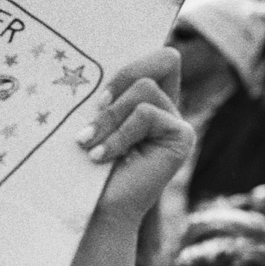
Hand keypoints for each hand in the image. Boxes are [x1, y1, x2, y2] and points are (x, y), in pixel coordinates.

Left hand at [74, 48, 192, 232]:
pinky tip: (103, 156)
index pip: (157, 56)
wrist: (94, 209)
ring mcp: (177, 122)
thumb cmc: (82, 166)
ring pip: (144, 87)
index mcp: (146, 100)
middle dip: (121, 78)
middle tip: (95, 106)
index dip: (134, 57)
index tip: (98, 85)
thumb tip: (88, 56)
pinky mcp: (182, 137)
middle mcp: (167, 107)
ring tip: (90, 143)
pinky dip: (119, 133)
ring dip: (110, 116)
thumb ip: (103, 92)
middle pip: (165, 58)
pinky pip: (146, 113)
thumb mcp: (89, 119)